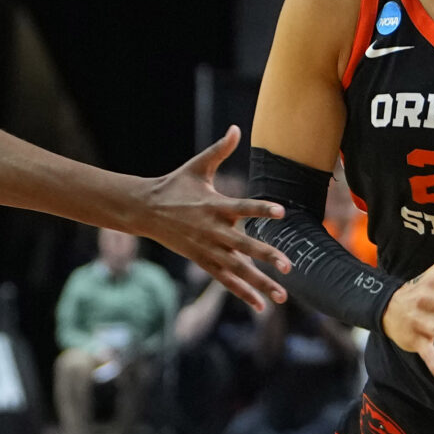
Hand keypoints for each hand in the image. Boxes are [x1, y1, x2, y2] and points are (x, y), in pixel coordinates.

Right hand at [125, 127, 289, 311]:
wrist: (144, 209)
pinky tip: (260, 305)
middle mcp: (213, 230)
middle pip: (244, 246)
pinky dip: (242, 292)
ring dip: (260, 283)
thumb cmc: (174, 186)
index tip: (281, 212)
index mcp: (215, 205)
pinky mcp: (202, 260)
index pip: (243, 207)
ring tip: (282, 296)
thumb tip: (236, 128)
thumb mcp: (197, 167)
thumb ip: (220, 150)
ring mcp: (207, 249)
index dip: (261, 209)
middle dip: (266, 256)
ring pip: (238, 269)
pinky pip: (225, 280)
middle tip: (288, 265)